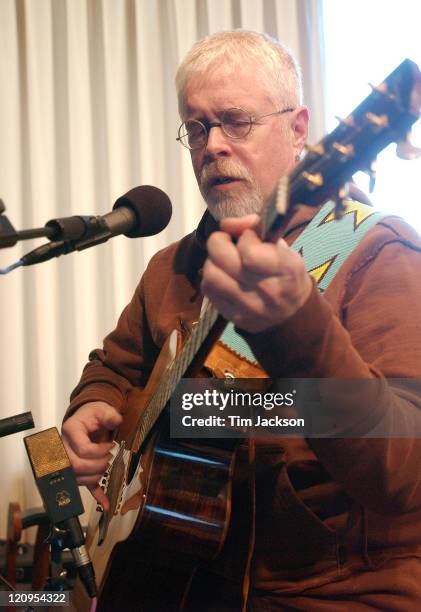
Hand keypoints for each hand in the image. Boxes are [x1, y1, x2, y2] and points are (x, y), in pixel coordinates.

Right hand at [62, 402, 122, 510]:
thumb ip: (110, 414)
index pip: (82, 449)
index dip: (99, 451)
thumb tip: (116, 421)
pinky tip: (105, 503)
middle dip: (98, 465)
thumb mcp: (102, 409)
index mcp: (70, 431)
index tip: (111, 446)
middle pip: (77, 466)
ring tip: (107, 465)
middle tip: (110, 458)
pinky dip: (95, 495)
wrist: (88, 419)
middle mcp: (63, 447)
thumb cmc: (93, 414)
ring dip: (97, 476)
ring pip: (78, 478)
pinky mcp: (75, 470)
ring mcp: (67, 460)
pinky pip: (82, 485)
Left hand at [201, 214, 311, 332]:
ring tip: (223, 260)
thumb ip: (255, 227)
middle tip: (227, 242)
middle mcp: (269, 291)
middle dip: (219, 242)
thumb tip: (226, 223)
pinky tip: (223, 276)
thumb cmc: (284, 272)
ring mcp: (250, 307)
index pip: (249, 252)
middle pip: (222, 260)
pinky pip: (208, 290)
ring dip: (212, 262)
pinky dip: (212, 278)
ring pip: (210, 274)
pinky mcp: (234, 317)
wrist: (292, 312)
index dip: (244, 237)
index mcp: (286, 269)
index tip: (249, 237)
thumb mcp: (280, 246)